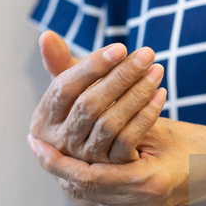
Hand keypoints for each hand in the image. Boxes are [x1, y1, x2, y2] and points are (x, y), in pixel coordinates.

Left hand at [27, 118, 205, 205]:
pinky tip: (78, 161)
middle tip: (37, 145)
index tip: (35, 142)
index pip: (86, 177)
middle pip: (84, 188)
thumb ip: (122, 124)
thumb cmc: (202, 143)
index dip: (56, 160)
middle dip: (58, 165)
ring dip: (70, 172)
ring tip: (49, 151)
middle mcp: (141, 205)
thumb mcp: (160, 127)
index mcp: (147, 183)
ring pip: (92, 194)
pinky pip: (107, 195)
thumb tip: (82, 111)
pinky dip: (90, 176)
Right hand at [30, 31, 164, 163]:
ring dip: (136, 94)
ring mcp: (84, 158)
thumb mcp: (74, 90)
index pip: (64, 88)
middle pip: (88, 105)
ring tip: (157, 70)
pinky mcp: (110, 170)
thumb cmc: (88, 112)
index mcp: (44, 119)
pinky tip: (161, 94)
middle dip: (119, 77)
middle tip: (147, 54)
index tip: (120, 48)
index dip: (91, 67)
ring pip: (109, 123)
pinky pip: (128, 139)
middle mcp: (59, 142)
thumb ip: (62, 64)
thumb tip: (46, 36)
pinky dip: (147, 115)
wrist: (107, 155)